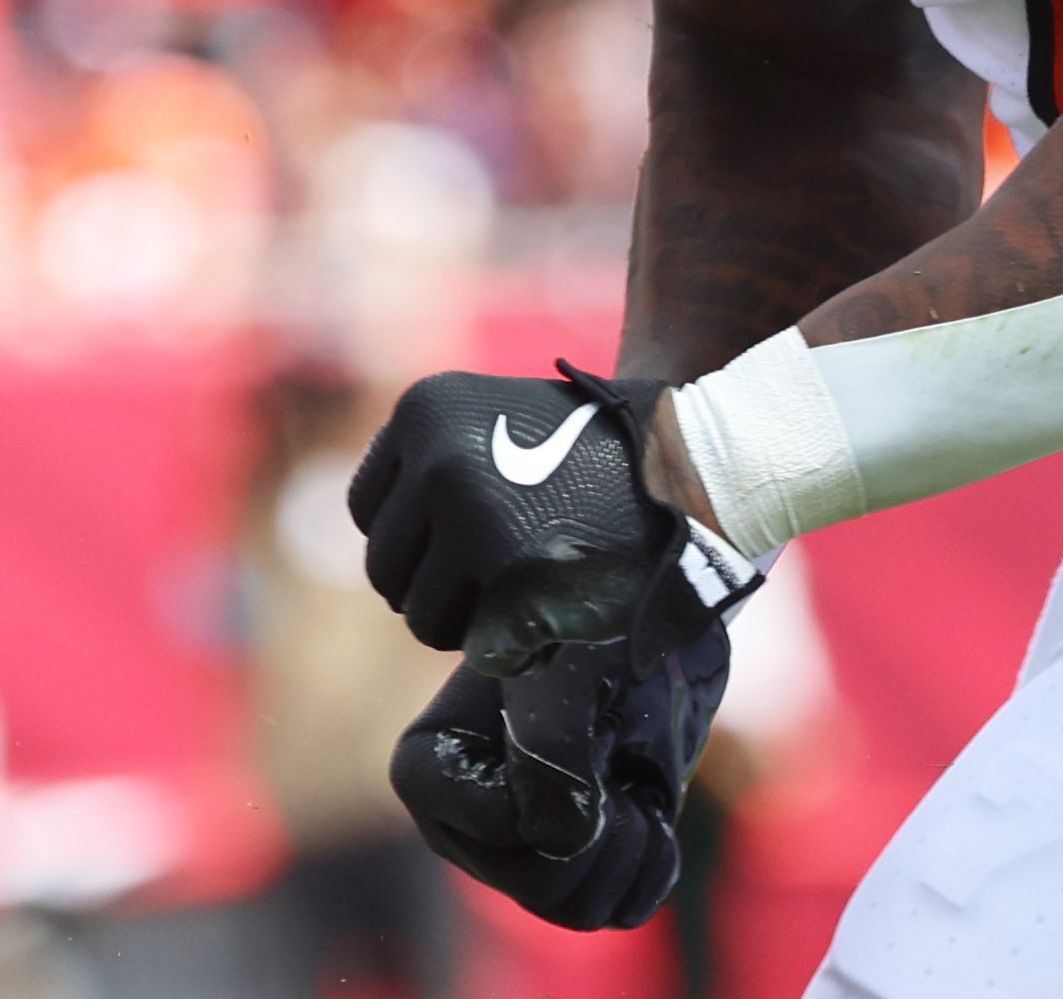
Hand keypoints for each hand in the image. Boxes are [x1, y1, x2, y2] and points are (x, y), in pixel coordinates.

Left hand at [346, 362, 741, 675]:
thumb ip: (433, 462)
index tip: (459, 544)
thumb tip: (385, 544)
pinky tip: (556, 618)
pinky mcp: (516, 584)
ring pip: (422, 618)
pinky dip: (514, 650)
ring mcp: (473, 523)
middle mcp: (436, 461)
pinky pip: (480, 652)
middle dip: (438, 586)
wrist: (694, 462)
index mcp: (423, 410)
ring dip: (470, 621)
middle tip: (497, 579)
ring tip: (527, 594)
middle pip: (387, 569)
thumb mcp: (495, 418)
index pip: (369, 509)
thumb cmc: (597, 448)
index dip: (414, 537)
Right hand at [390, 630, 728, 931]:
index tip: (577, 716)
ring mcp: (517, 858)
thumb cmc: (595, 629)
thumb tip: (566, 839)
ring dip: (631, 841)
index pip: (506, 829)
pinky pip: (623, 909)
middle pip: (540, 888)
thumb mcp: (566, 668)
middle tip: (615, 752)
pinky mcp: (575, 872)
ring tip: (628, 775)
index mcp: (429, 772)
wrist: (651, 622)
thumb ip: (551, 749)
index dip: (563, 786)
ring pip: (579, 910)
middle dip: (602, 825)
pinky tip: (646, 801)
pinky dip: (654, 859)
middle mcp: (463, 827)